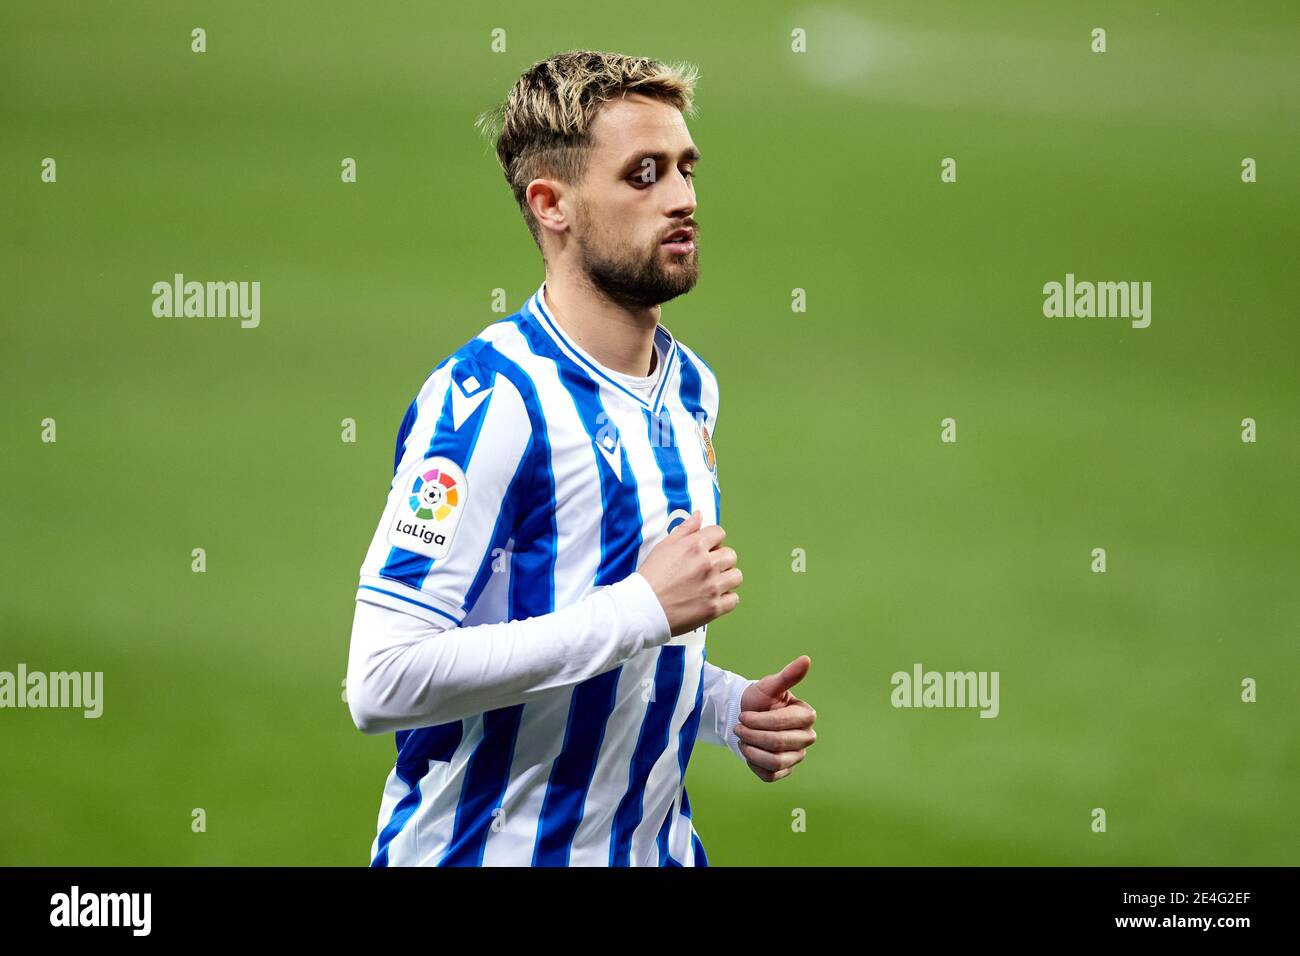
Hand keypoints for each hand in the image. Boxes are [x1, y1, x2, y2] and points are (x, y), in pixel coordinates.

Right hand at [637, 510, 741, 636]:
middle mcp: (707, 564)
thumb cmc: (651, 577)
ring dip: (726, 578)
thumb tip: (699, 515)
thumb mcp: (664, 546)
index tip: (706, 549)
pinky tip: (713, 598)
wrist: (643, 608)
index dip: (713, 541)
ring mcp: (712, 587)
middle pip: (730, 555)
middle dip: (721, 559)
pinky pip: (734, 599)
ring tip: (713, 583)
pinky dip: (726, 599)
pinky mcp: (714, 607)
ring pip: (736, 576)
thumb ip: (685, 529)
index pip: (719, 533)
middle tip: (707, 569)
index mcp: (695, 546)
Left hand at [734, 656, 816, 781]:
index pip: (782, 724)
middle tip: (739, 727)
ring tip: (742, 739)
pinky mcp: (785, 771)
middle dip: (752, 735)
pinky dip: (754, 763)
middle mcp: (806, 738)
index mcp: (806, 716)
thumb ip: (788, 675)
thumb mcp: (769, 686)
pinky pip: (770, 775)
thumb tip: (806, 659)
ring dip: (752, 750)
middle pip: (778, 744)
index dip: (758, 721)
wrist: (746, 717)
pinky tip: (749, 750)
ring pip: (775, 762)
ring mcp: (797, 756)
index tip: (744, 715)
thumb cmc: (759, 700)